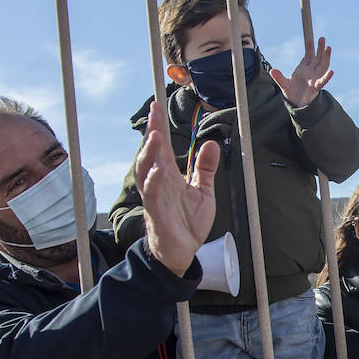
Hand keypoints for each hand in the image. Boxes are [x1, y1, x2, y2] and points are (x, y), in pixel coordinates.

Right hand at [136, 100, 218, 276]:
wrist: (182, 252)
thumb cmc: (187, 222)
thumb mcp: (202, 191)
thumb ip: (205, 169)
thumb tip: (210, 143)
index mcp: (168, 177)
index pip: (162, 147)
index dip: (158, 127)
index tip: (157, 105)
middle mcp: (159, 184)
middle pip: (151, 154)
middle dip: (152, 133)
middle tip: (154, 112)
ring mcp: (156, 198)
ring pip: (147, 172)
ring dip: (150, 153)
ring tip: (154, 135)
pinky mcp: (157, 215)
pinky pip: (152, 196)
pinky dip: (154, 182)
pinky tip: (158, 170)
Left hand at [269, 35, 332, 107]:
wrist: (296, 105)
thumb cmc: (292, 93)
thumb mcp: (284, 84)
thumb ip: (279, 77)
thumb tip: (271, 71)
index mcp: (303, 69)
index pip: (308, 55)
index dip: (309, 47)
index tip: (310, 39)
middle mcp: (311, 72)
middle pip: (318, 58)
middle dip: (320, 49)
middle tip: (322, 38)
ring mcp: (314, 79)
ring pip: (322, 66)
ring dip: (326, 57)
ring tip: (328, 48)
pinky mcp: (316, 88)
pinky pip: (322, 81)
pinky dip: (327, 77)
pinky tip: (331, 72)